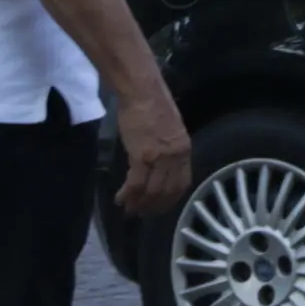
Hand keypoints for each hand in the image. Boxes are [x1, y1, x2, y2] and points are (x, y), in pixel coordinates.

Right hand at [113, 89, 193, 216]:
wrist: (142, 92)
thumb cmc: (153, 105)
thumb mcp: (171, 130)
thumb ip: (169, 149)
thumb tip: (160, 165)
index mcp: (184, 150)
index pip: (182, 183)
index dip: (170, 199)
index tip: (160, 207)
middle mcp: (175, 157)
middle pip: (166, 191)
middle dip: (153, 206)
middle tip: (141, 213)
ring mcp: (159, 158)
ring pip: (150, 191)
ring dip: (138, 203)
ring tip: (129, 209)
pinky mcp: (142, 156)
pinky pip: (136, 183)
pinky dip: (127, 194)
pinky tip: (120, 198)